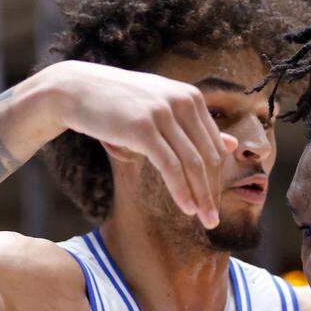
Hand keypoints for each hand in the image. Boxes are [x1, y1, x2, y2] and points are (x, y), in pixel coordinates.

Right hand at [45, 61, 237, 228]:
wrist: (77, 89)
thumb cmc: (121, 102)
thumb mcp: (163, 108)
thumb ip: (197, 127)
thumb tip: (233, 145)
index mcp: (191, 97)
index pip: (214, 145)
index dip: (217, 177)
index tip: (213, 201)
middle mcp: (182, 102)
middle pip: (208, 157)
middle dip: (213, 192)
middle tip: (214, 219)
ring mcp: (163, 114)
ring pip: (193, 164)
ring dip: (202, 196)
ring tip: (206, 220)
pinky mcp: (144, 128)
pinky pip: (170, 167)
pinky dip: (182, 191)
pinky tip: (187, 208)